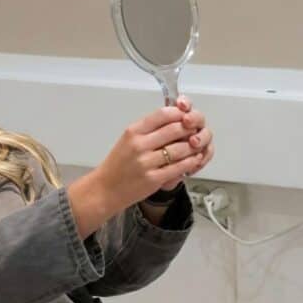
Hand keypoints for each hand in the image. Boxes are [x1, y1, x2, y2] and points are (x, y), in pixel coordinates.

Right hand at [66, 101, 212, 237]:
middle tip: (196, 131)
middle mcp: (139, 145)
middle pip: (175, 129)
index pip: (163, 114)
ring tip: (197, 146)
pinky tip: (194, 160)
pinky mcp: (153, 179)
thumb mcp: (127, 140)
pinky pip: (179, 167)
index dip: (180, 113)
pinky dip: (191, 162)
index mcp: (133, 131)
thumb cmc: (117, 165)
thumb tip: (174, 119)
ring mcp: (146, 162)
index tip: (186, 116)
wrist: (106, 188)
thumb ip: (148, 129)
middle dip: (190, 129)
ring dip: (194, 147)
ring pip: (181, 148)